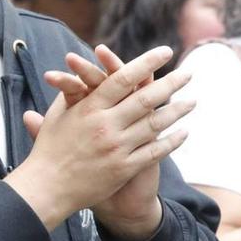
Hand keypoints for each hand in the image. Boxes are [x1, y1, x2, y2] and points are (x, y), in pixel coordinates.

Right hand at [11, 45, 191, 236]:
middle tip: (188, 73)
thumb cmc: (50, 149)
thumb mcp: (58, 115)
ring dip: (177, 111)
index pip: (123, 78)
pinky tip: (184, 133)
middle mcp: (105, 125)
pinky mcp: (124, 168)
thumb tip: (80, 72)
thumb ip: (73, 92)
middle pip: (145, 98)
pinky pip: (155, 152)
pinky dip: (172, 142)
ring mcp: (117, 147)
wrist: (48, 188)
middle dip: (170, 84)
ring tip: (193, 101)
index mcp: (89, 107)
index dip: (146, 63)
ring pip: (155, 124)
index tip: (165, 52)